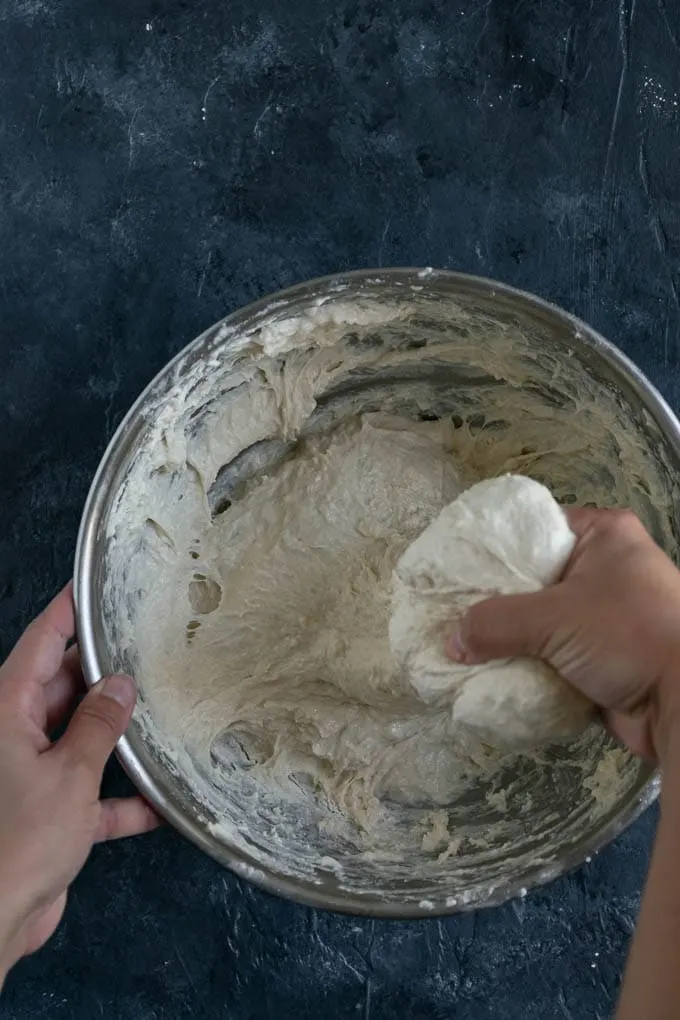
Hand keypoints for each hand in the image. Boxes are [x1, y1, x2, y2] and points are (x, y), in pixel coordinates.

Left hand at [0, 583, 158, 978]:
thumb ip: (98, 724)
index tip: (92, 582)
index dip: (67, 610)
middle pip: (62, 686)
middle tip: (149, 650)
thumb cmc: (20, 838)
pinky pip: (89, 792)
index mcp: (7, 709)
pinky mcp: (46, 811)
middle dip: (103, 674)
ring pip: (78, 735)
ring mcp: (29, 772)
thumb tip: (120, 683)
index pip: (41, 641)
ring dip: (115, 736)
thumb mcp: (69, 773)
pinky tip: (158, 804)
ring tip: (161, 713)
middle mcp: (15, 733)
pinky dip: (119, 798)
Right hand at [449, 508, 679, 761]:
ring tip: (464, 646)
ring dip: (510, 639)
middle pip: (532, 578)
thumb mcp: (554, 618)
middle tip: (453, 611)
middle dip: (495, 602)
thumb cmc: (628, 635)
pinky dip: (529, 665)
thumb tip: (451, 641)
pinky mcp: (603, 656)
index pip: (534, 527)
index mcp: (604, 535)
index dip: (494, 547)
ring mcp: (606, 615)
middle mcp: (606, 568)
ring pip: (541, 622)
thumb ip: (495, 623)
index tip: (455, 567)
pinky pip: (553, 655)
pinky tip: (493, 672)